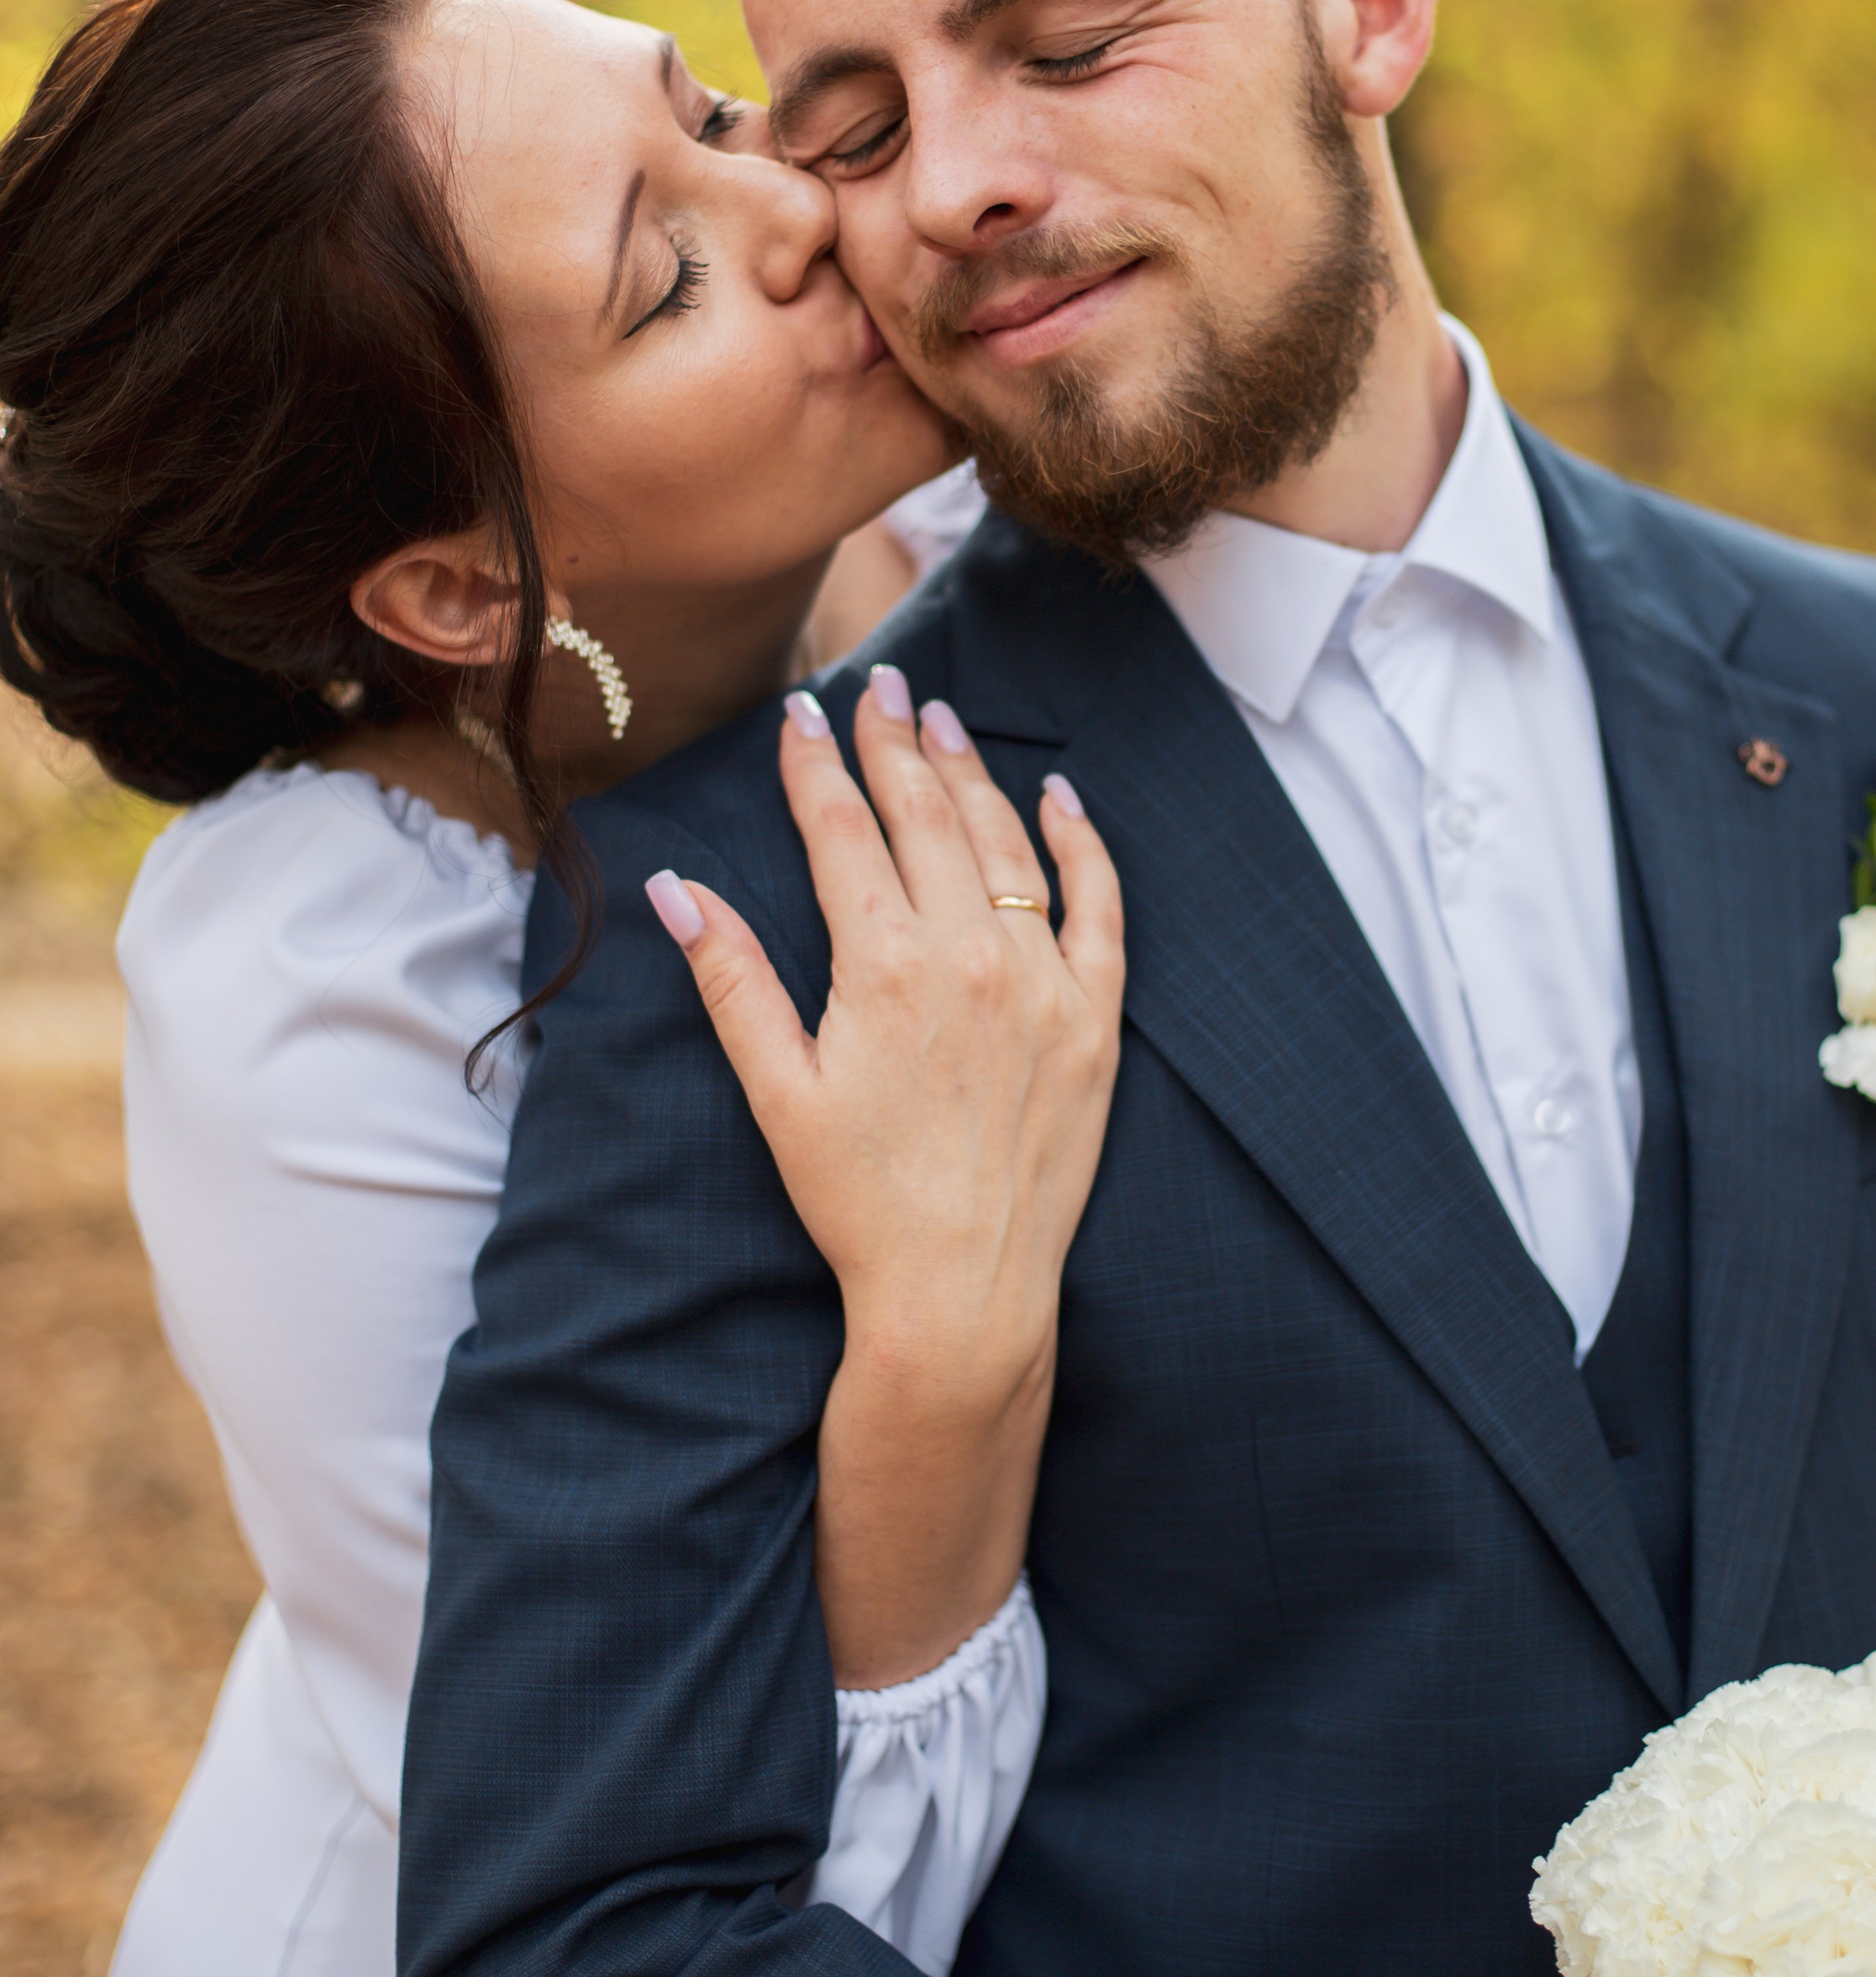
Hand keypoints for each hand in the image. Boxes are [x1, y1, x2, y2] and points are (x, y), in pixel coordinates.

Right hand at [647, 664, 1122, 1684]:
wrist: (963, 1291)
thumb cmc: (857, 1200)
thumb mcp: (776, 1090)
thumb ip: (732, 978)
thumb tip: (674, 887)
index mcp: (883, 967)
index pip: (844, 833)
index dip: (820, 766)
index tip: (806, 712)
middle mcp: (970, 957)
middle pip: (926, 818)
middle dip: (896, 744)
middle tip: (882, 685)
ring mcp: (1043, 983)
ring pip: (1005, 845)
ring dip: (972, 775)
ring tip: (942, 724)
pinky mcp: (1095, 1020)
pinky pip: (1100, 905)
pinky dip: (1080, 843)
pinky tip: (1058, 796)